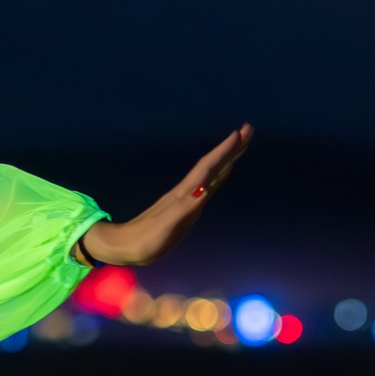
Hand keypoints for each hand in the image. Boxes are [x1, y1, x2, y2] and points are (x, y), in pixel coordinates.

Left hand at [78, 125, 251, 267]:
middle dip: (230, 148)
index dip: (225, 151)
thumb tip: (205, 187)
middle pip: (211, 164)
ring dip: (226, 158)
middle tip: (248, 129)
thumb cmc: (148, 239)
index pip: (208, 167)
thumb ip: (186, 206)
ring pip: (210, 172)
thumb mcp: (168, 225)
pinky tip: (224, 172)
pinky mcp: (185, 207)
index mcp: (185, 193)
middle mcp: (187, 191)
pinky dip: (219, 175)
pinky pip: (207, 185)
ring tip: (241, 145)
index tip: (241, 132)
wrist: (126, 246)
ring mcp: (185, 197)